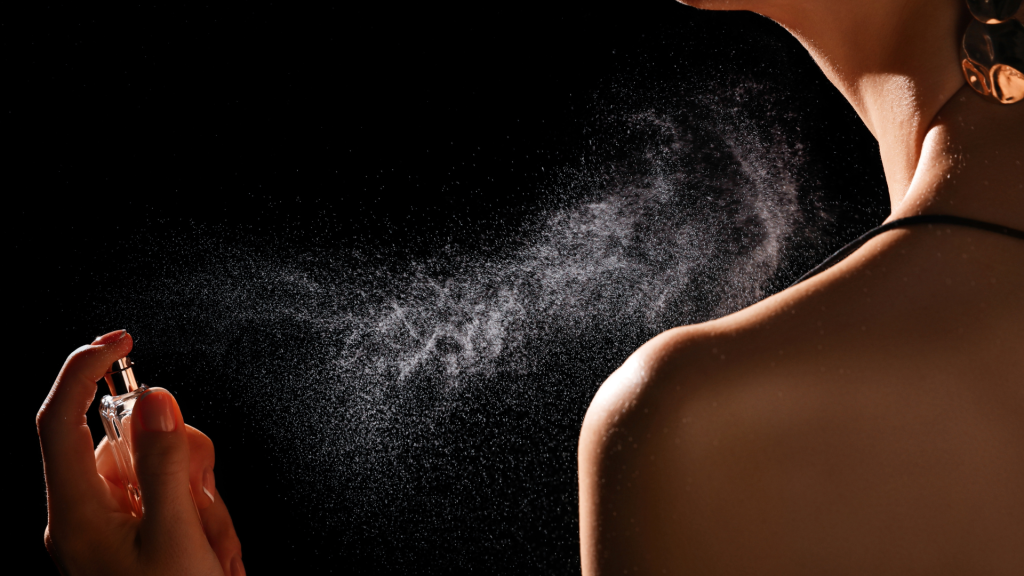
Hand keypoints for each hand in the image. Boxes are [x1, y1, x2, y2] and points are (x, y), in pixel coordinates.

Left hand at [37, 330, 243, 575]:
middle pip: (128, 445)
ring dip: (203, 503)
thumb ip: (163, 463)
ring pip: (162, 473)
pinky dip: (204, 522)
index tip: (121, 338)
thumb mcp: (176, 538)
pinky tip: (214, 559)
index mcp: (77, 515)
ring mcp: (113, 532)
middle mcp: (86, 518)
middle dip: (182, 462)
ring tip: (215, 552)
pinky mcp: (137, 542)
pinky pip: (175, 503)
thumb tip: (153, 399)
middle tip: (202, 501)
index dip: (84, 370)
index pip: (62, 420)